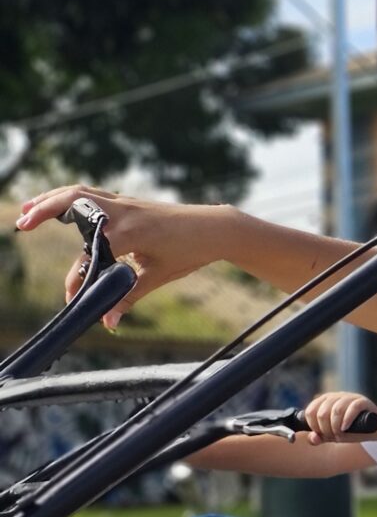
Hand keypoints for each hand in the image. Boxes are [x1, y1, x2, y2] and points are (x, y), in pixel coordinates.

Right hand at [17, 185, 232, 329]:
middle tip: (22, 226)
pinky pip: (92, 194)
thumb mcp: (158, 276)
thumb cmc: (189, 252)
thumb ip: (128, 297)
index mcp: (130, 233)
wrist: (214, 228)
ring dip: (50, 199)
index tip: (72, 300)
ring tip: (26, 211)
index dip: (78, 280)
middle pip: (74, 204)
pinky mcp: (127, 202)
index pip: (90, 255)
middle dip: (45, 212)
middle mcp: (124, 213)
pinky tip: (55, 205)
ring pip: (80, 193)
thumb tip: (108, 322)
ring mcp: (125, 203)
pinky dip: (69, 197)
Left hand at [302, 391, 376, 443]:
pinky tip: (345, 428)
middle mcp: (336, 397)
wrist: (375, 428)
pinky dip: (347, 420)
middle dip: (325, 429)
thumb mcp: (333, 435)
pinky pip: (352, 408)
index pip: (310, 411)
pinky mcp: (363, 401)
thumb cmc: (352, 430)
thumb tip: (313, 438)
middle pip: (322, 413)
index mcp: (325, 401)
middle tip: (333, 436)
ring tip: (340, 434)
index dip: (313, 426)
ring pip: (336, 410)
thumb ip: (320, 437)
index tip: (321, 435)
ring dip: (335, 427)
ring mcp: (350, 397)